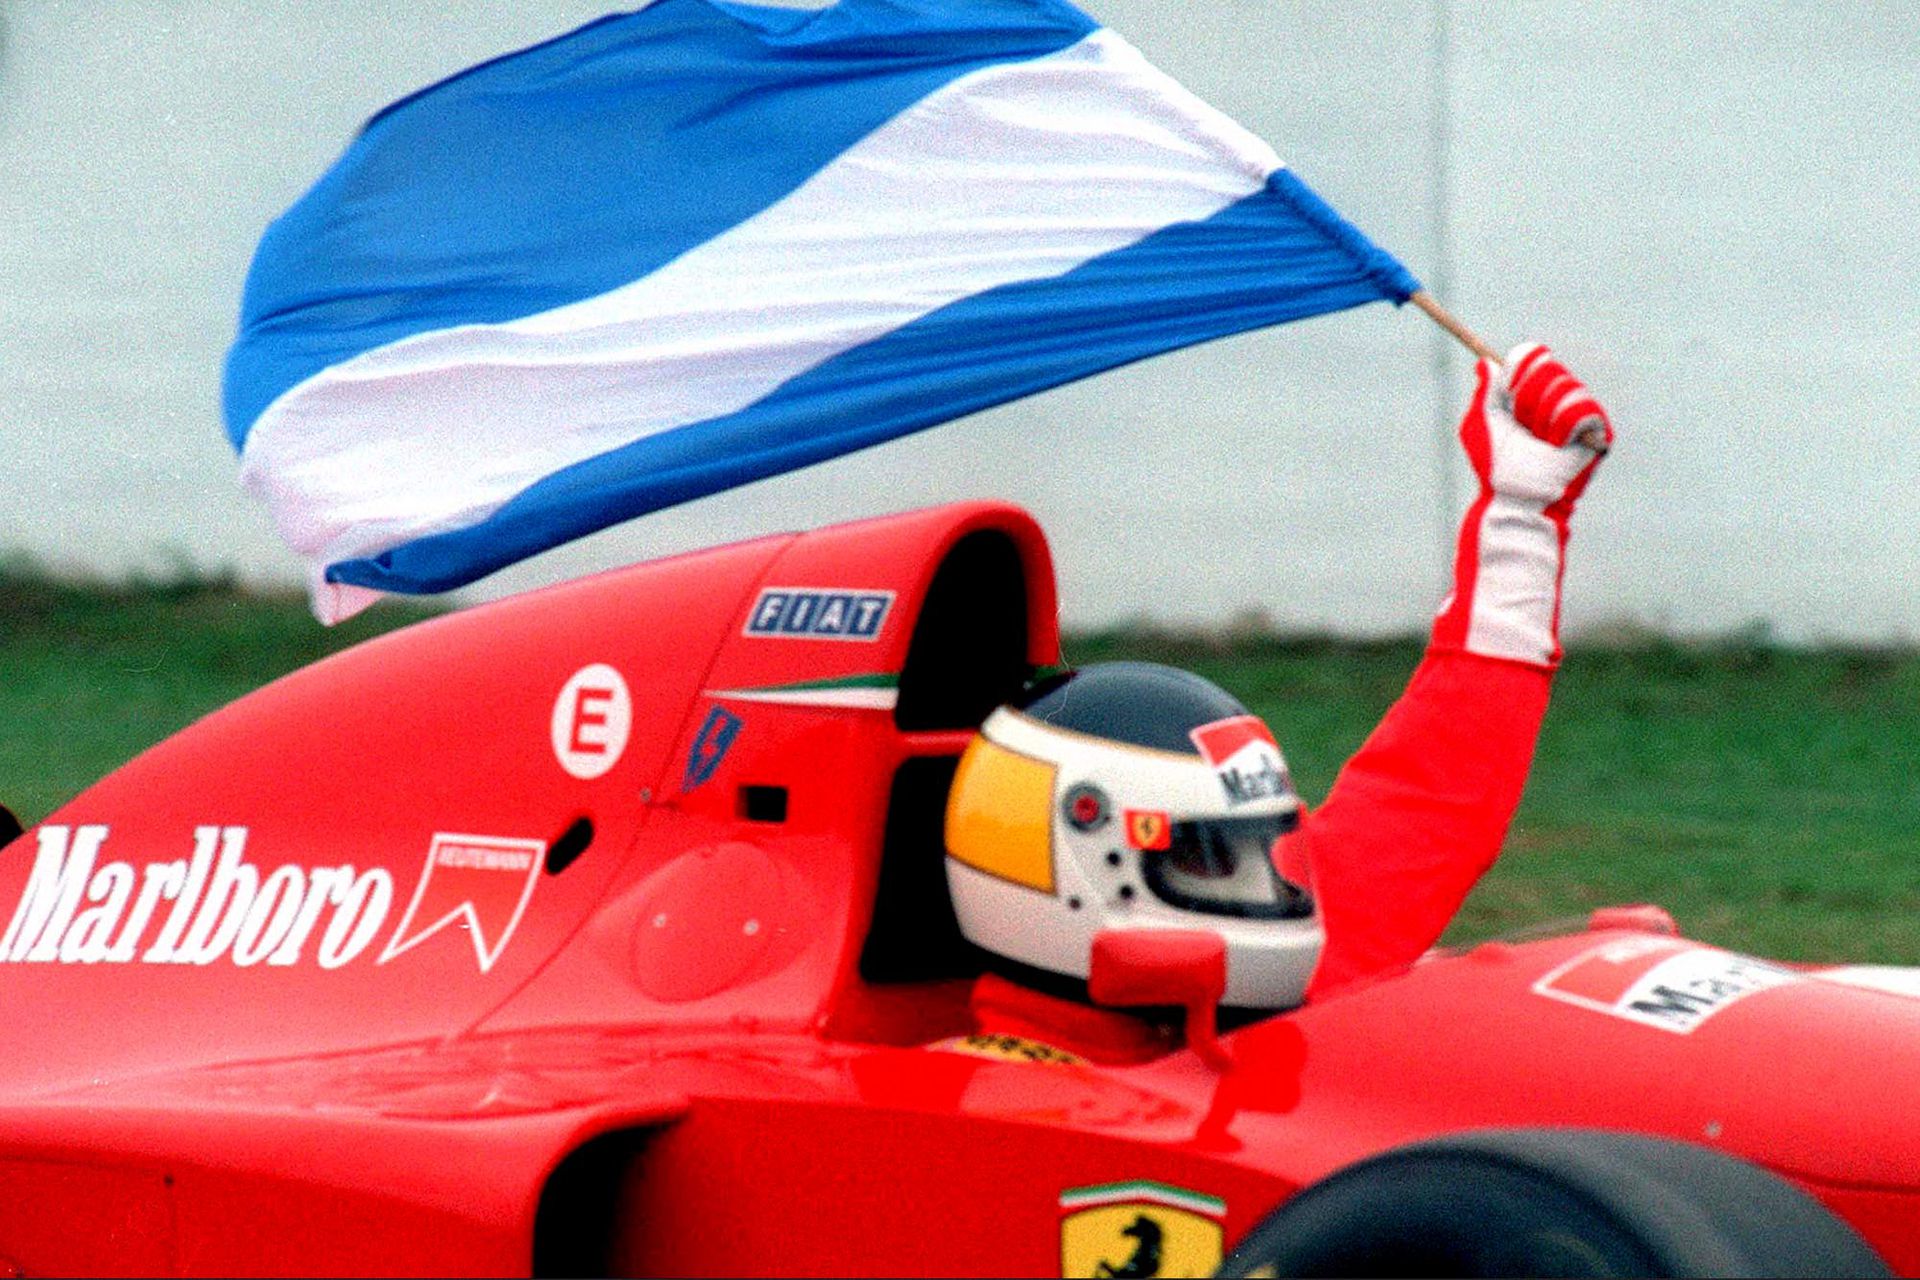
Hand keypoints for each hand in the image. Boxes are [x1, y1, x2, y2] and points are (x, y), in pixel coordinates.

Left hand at [1432, 343, 1612, 667]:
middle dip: (1526, 397)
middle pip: (1547, 366)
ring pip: (1563, 386)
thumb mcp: (1480, 426)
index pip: (1534, 357)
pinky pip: (1581, 408)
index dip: (1520, 368)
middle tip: (1521, 424)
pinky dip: (1561, 426)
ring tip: (1538, 441)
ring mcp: (1579, 416)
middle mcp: (1558, 401)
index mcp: (1532, 397)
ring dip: (1541, 416)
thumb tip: (1486, 363)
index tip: (1507, 391)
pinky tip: (1555, 445)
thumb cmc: (1495, 470)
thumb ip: (1485, 393)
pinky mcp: (1598, 433)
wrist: (1514, 500)